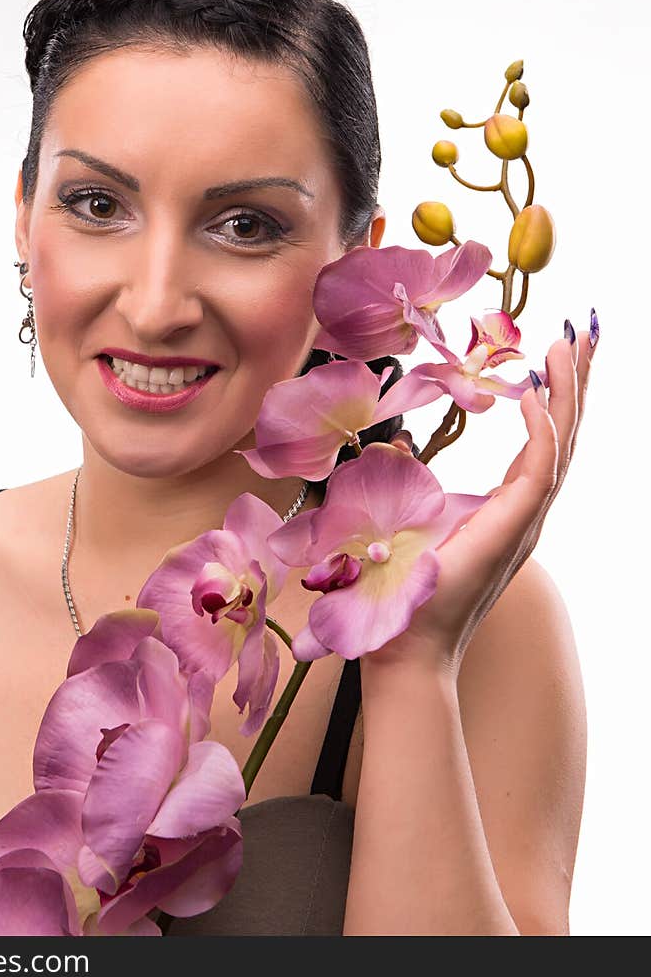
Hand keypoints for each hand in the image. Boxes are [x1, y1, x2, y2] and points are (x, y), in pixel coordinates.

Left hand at [366, 316, 597, 675]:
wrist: (404, 645)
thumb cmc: (403, 590)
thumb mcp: (405, 516)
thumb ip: (405, 479)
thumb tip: (391, 445)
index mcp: (506, 509)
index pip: (542, 441)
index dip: (553, 396)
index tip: (557, 353)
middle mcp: (525, 513)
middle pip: (562, 435)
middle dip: (575, 382)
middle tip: (586, 331)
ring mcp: (523, 522)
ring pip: (560, 446)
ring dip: (568, 394)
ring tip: (574, 344)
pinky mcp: (511, 529)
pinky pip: (538, 472)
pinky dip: (542, 431)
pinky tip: (537, 394)